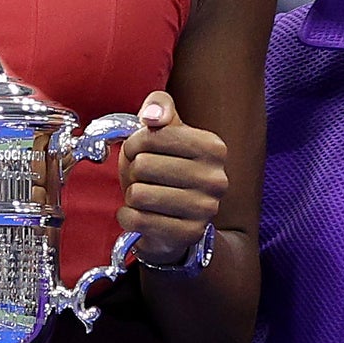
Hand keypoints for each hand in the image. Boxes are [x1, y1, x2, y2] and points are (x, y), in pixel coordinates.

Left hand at [118, 89, 225, 270]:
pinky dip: (127, 217)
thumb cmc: (165, 168)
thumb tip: (152, 116)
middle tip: (141, 179)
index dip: (134, 144)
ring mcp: (206, 209)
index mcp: (213, 147)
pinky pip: (138, 220)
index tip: (136, 152)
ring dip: (131, 196)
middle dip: (132, 172)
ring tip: (143, 196)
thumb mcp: (165, 132)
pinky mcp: (189, 234)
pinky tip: (136, 215)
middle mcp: (216, 178)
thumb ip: (160, 107)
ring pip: (139, 194)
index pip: (154, 135)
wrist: (176, 220)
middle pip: (143, 166)